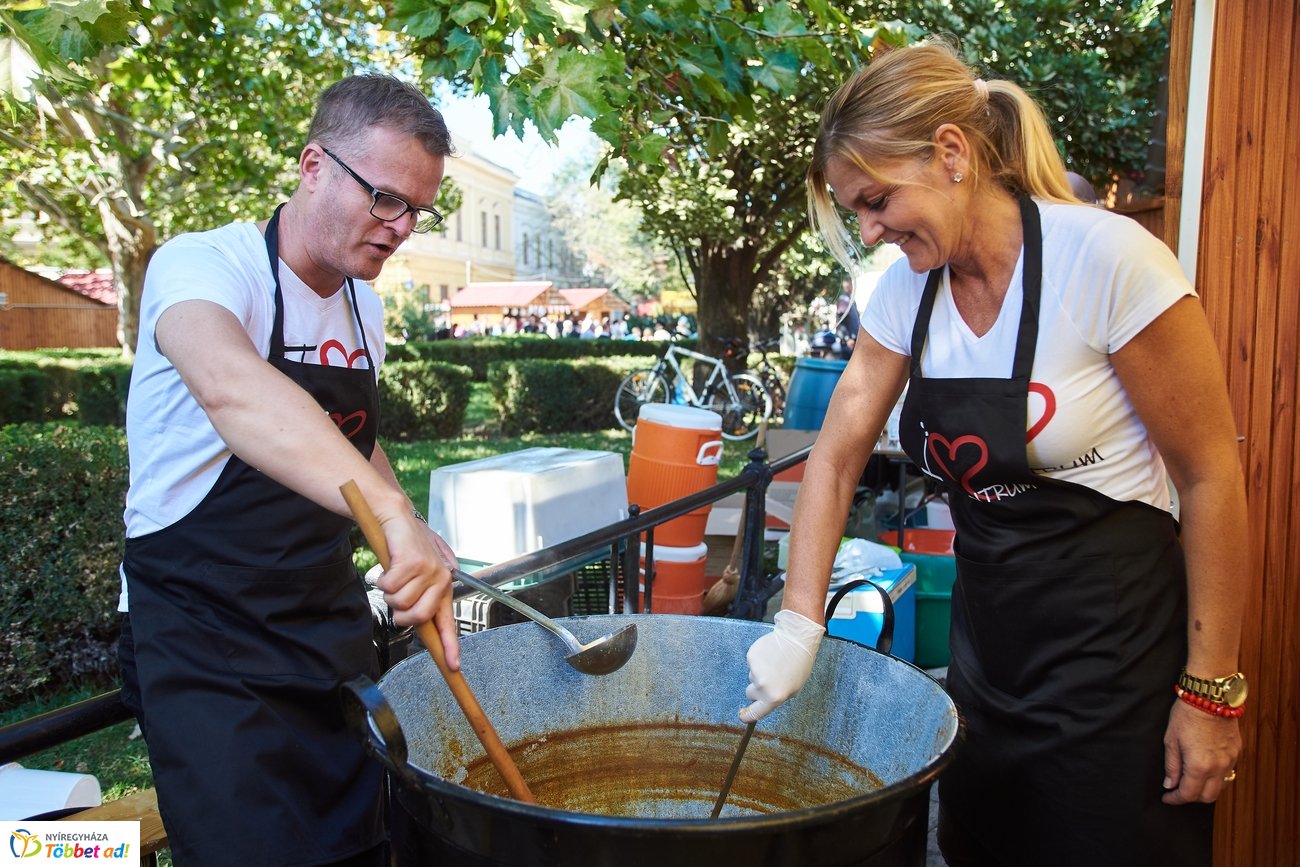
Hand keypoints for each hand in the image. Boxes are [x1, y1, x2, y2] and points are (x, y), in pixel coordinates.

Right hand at [370, 515, 458, 665]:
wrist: (397, 518)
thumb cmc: (407, 544)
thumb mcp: (422, 569)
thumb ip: (425, 591)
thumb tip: (427, 616)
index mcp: (443, 587)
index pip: (447, 622)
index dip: (450, 646)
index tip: (452, 666)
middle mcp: (440, 579)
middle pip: (418, 617)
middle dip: (400, 614)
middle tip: (396, 599)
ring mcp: (428, 570)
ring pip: (399, 602)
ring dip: (389, 592)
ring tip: (393, 576)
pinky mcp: (412, 562)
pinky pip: (389, 586)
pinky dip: (382, 579)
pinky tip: (388, 566)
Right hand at [740, 610, 823, 722]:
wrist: (796, 640)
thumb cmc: (799, 664)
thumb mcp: (794, 689)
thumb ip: (777, 698)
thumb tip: (763, 702)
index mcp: (774, 697)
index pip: (754, 713)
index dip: (747, 716)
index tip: (743, 715)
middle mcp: (762, 686)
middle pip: (750, 693)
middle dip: (757, 688)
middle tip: (771, 678)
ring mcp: (755, 671)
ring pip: (751, 676)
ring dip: (760, 672)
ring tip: (775, 663)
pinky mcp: (751, 657)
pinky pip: (751, 663)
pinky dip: (758, 660)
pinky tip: (770, 655)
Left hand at [1161, 699, 1242, 804]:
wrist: (1211, 697)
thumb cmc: (1187, 715)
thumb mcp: (1171, 740)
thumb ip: (1172, 766)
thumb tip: (1170, 784)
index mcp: (1199, 766)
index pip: (1188, 794)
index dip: (1176, 799)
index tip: (1167, 798)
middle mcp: (1219, 767)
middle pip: (1208, 797)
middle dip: (1192, 798)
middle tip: (1178, 790)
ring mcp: (1231, 760)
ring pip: (1221, 787)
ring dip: (1206, 789)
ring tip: (1191, 780)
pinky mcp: (1237, 752)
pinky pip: (1229, 772)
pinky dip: (1217, 776)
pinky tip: (1206, 768)